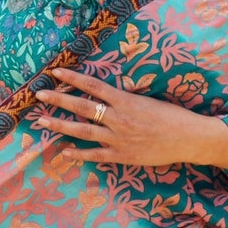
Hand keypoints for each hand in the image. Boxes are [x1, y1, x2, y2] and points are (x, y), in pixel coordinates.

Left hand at [35, 66, 219, 167]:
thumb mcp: (148, 100)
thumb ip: (125, 99)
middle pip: (82, 106)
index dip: (73, 78)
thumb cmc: (172, 116)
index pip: (93, 85)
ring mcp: (118, 138)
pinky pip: (96, 155)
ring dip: (61, 125)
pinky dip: (79, 154)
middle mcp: (118, 118)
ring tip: (42, 120)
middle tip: (39, 94)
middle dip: (58, 100)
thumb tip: (106, 94)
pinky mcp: (122, 156)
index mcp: (125, 100)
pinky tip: (64, 151)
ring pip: (83, 130)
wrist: (188, 138)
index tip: (55, 72)